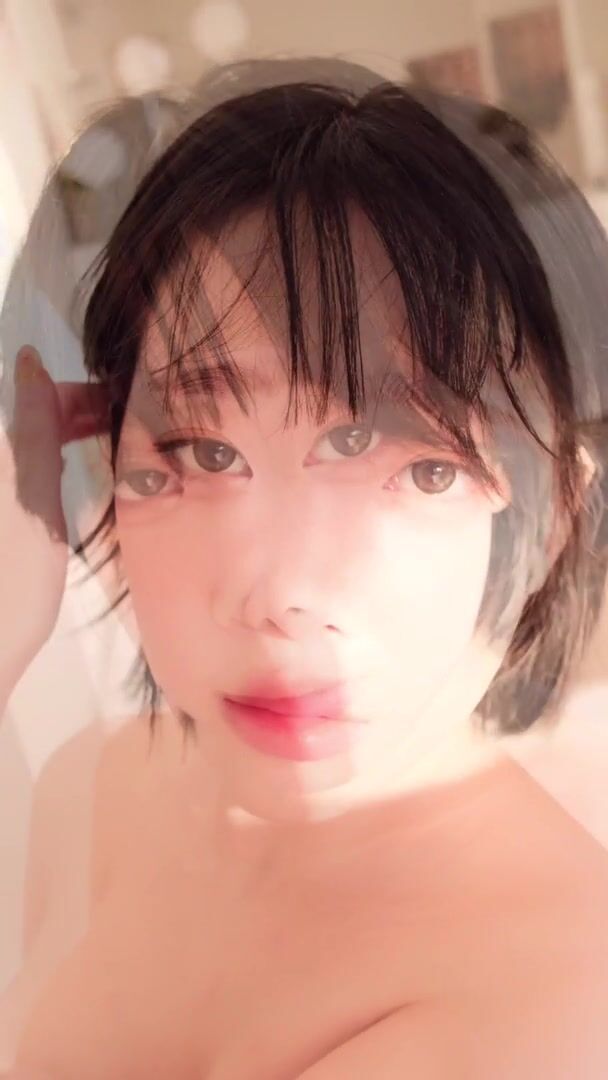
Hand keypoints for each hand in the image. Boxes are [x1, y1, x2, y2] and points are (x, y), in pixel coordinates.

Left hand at [0, 346, 109, 701]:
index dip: (84, 394)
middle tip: (137, 430)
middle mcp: (3, 469)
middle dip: (83, 414)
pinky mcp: (8, 521)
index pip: (40, 399)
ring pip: (39, 448)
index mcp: (4, 458)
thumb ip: (33, 430)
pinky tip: (84, 475)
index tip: (134, 408)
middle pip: (38, 421)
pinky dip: (62, 465)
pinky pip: (36, 474)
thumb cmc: (12, 582)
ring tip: (123, 446)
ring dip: (77, 438)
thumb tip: (30, 358)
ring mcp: (6, 496)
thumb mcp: (31, 500)